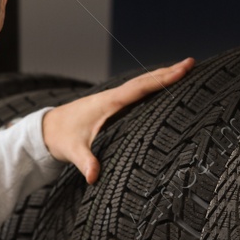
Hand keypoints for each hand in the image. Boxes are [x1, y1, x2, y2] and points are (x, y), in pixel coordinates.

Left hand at [40, 58, 194, 182]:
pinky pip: (137, 92)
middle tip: (192, 62)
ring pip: (142, 84)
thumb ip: (85, 162)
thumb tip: (94, 177)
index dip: (164, 78)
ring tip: (184, 70)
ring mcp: (113, 99)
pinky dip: (151, 86)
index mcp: (109, 103)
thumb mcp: (73, 151)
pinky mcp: (112, 105)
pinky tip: (161, 88)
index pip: (142, 87)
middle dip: (169, 72)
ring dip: (161, 76)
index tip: (183, 68)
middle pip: (146, 80)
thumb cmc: (61, 138)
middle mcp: (113, 97)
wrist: (46, 129)